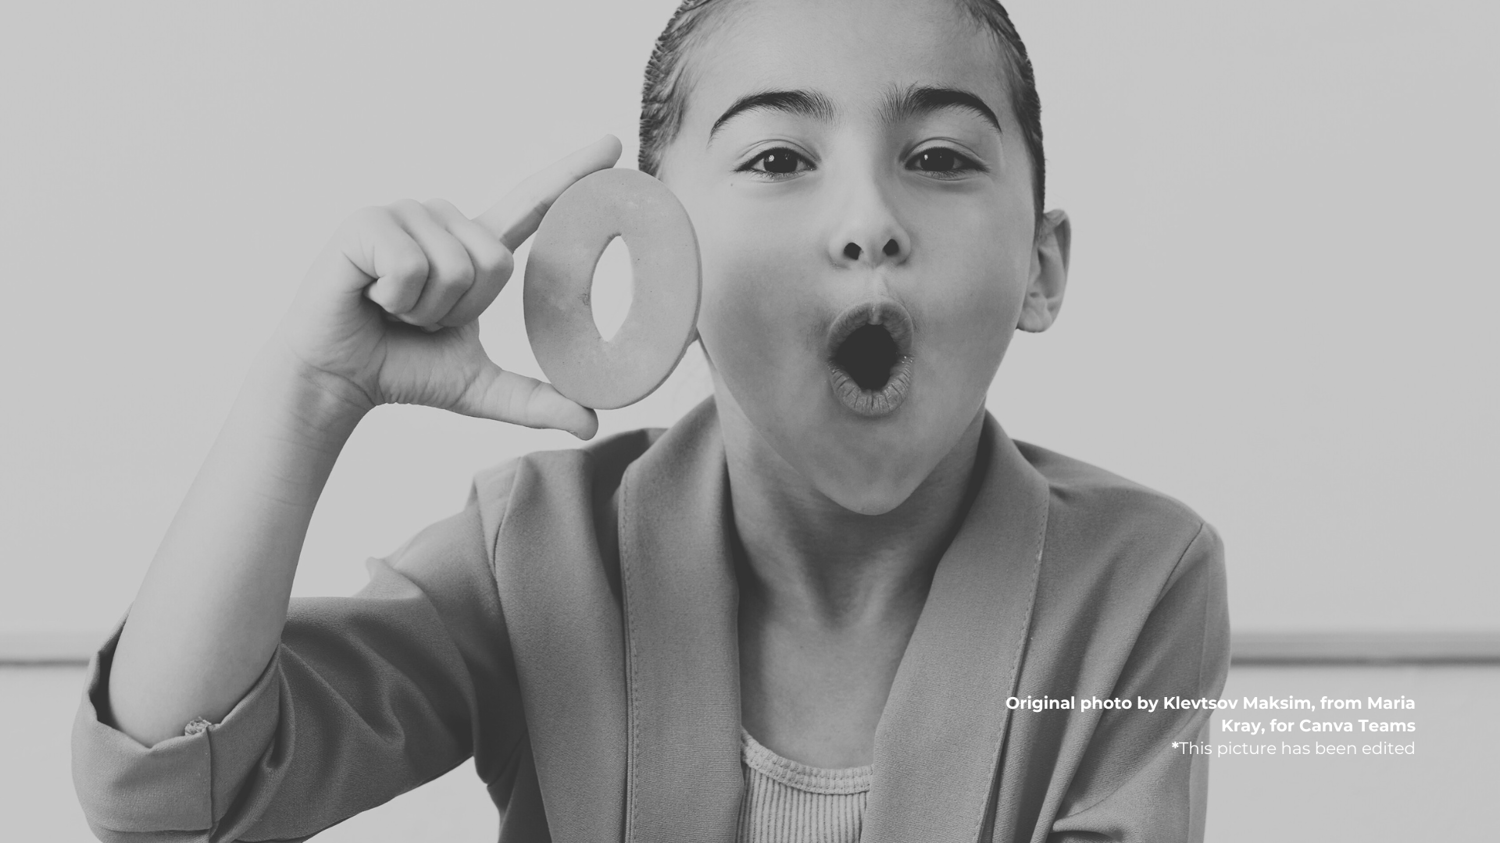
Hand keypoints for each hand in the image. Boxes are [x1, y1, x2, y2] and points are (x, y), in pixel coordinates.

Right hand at [272, 135, 622, 438]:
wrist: (338, 380)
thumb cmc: (405, 370)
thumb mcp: (482, 388)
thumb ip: (537, 400)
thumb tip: (592, 426)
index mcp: (475, 246)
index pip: (534, 203)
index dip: (573, 174)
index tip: (614, 144)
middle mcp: (443, 219)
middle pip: (496, 262)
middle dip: (462, 311)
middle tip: (421, 320)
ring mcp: (405, 214)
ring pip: (455, 267)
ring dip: (426, 310)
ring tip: (393, 309)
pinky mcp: (368, 221)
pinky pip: (413, 267)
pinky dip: (396, 302)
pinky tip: (370, 298)